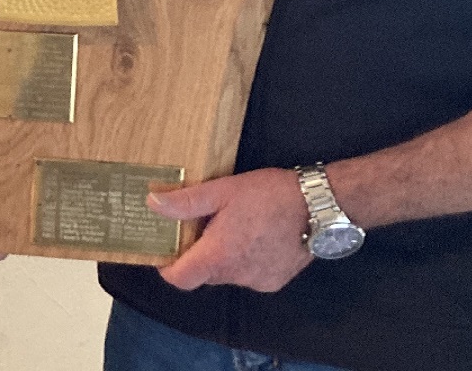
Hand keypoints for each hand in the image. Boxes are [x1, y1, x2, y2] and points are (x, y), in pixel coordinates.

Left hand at [147, 168, 312, 291]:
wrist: (319, 206)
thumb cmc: (268, 195)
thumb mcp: (222, 190)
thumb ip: (186, 201)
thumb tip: (152, 204)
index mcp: (219, 256)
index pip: (179, 279)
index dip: (167, 268)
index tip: (163, 250)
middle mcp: (237, 276)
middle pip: (203, 275)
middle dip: (196, 254)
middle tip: (197, 227)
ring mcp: (258, 281)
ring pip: (227, 274)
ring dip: (222, 256)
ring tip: (229, 227)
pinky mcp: (276, 281)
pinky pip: (249, 275)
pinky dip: (244, 260)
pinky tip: (253, 236)